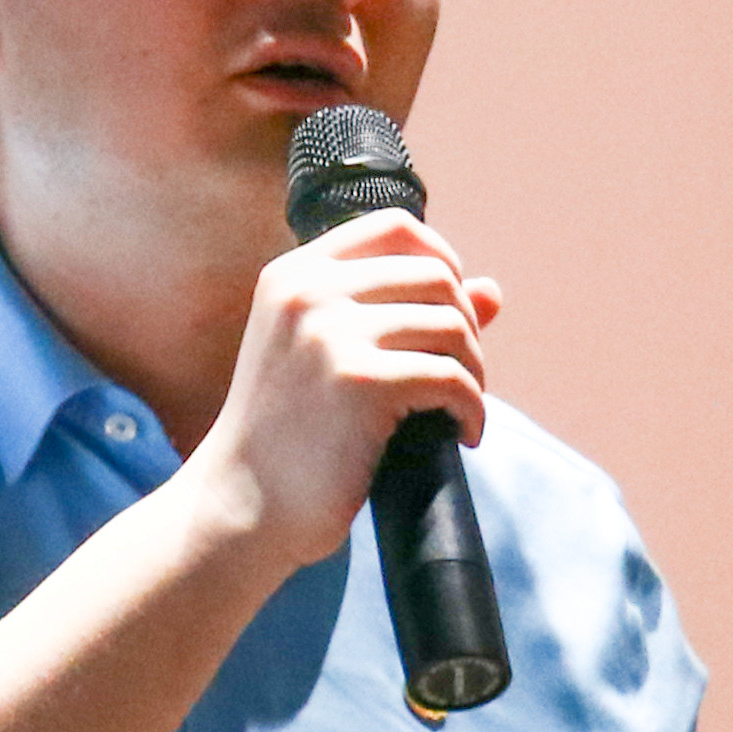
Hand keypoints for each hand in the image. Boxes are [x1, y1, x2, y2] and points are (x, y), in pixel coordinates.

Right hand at [192, 210, 501, 570]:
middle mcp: (308, 292)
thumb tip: (492, 290)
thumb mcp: (327, 356)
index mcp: (293, 275)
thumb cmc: (286, 435)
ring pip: (452, 325)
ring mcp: (331, 334)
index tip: (452, 308)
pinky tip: (464, 435)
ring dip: (474, 371)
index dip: (441, 258)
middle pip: (435, 274)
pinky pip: (453, 378)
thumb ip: (397, 312)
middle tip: (461, 375)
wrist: (240, 504)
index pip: (394, 227)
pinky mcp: (360, 383)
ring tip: (461, 408)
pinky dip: (473, 409)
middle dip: (466, 325)